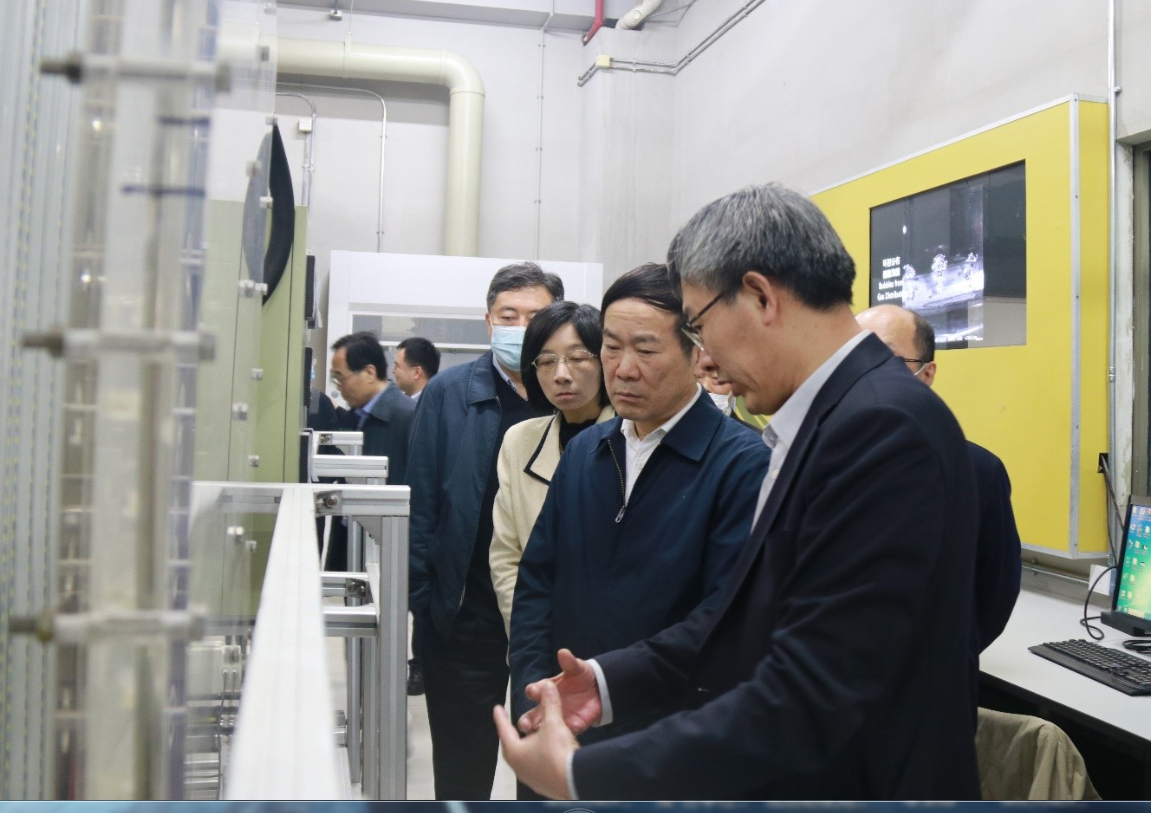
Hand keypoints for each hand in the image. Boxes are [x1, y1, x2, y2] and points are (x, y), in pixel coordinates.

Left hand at [494, 681, 577, 799]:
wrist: (575, 782)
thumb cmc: (557, 753)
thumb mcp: (553, 724)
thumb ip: (549, 704)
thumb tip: (548, 686)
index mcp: (514, 752)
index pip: (504, 729)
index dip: (501, 716)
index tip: (497, 708)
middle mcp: (519, 767)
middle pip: (512, 745)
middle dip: (512, 733)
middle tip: (511, 724)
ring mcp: (531, 778)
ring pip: (525, 757)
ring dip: (527, 745)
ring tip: (531, 736)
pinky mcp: (543, 783)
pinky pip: (536, 766)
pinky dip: (538, 755)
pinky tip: (546, 752)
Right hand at [518, 648, 601, 734]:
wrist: (600, 689)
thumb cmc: (582, 676)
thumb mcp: (577, 668)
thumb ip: (570, 662)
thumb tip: (563, 652)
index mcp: (545, 689)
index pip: (534, 691)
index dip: (533, 691)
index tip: (534, 692)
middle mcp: (547, 706)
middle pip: (531, 715)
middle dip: (526, 720)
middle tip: (525, 724)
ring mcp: (558, 717)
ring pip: (543, 728)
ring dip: (539, 732)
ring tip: (539, 736)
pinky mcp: (570, 726)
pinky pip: (564, 733)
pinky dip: (563, 735)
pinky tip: (564, 735)